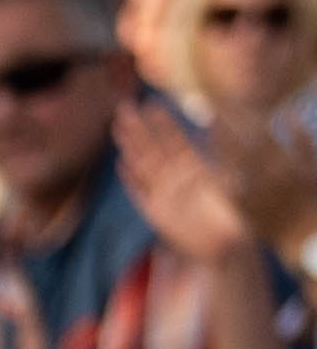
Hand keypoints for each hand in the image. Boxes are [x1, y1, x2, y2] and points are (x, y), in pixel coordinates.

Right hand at [114, 91, 253, 264]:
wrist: (222, 244)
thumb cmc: (228, 213)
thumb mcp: (229, 183)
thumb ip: (220, 163)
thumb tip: (223, 136)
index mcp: (193, 167)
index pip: (175, 139)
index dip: (164, 124)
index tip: (153, 104)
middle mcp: (175, 177)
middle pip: (154, 148)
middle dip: (139, 128)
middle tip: (125, 107)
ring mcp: (163, 193)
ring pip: (144, 165)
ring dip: (131, 146)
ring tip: (119, 128)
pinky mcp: (156, 212)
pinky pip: (141, 194)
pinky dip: (132, 181)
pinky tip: (122, 166)